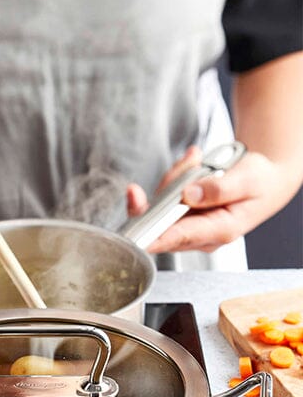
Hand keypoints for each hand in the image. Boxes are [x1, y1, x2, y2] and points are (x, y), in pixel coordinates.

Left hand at [126, 146, 293, 253]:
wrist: (264, 182)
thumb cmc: (260, 183)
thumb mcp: (249, 179)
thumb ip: (220, 189)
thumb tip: (190, 194)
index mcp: (219, 231)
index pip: (179, 237)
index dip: (153, 237)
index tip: (133, 237)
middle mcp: (198, 236)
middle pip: (162, 220)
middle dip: (170, 185)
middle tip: (191, 161)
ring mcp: (187, 227)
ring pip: (159, 206)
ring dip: (175, 177)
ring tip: (198, 158)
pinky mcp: (179, 217)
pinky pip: (163, 199)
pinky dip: (174, 177)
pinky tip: (192, 163)